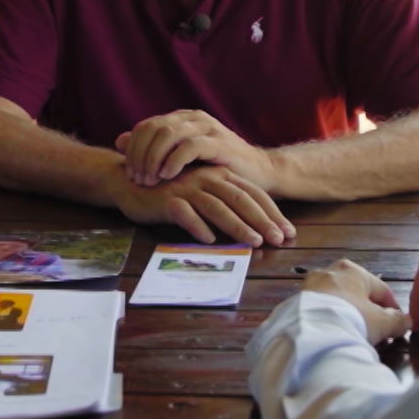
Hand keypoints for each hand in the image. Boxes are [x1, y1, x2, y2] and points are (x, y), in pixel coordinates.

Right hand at [114, 164, 295, 246]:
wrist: (130, 181)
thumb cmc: (171, 192)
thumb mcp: (201, 196)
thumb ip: (224, 208)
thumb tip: (253, 232)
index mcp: (218, 176)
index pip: (252, 194)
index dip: (272, 213)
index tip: (288, 233)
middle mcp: (206, 179)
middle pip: (240, 199)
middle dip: (263, 221)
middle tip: (279, 240)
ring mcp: (186, 188)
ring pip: (217, 207)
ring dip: (237, 225)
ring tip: (254, 242)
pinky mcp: (166, 200)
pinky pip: (184, 213)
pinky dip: (197, 226)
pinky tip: (209, 239)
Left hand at [115, 110, 275, 188]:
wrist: (258, 174)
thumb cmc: (216, 168)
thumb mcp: (180, 159)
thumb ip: (151, 148)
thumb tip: (119, 140)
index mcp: (181, 119)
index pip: (146, 126)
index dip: (133, 149)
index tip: (129, 173)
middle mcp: (192, 118)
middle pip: (153, 129)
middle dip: (140, 155)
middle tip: (137, 179)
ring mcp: (207, 127)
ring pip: (167, 134)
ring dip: (153, 158)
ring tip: (149, 180)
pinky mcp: (219, 142)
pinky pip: (189, 146)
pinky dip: (173, 161)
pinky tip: (166, 176)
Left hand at [303, 259, 408, 342]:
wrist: (312, 332)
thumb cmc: (352, 319)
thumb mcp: (382, 323)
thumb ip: (397, 321)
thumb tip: (405, 321)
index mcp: (353, 270)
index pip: (382, 289)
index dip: (393, 308)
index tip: (397, 324)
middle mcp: (330, 271)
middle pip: (358, 293)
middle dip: (368, 311)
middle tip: (376, 331)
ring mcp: (311, 284)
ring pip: (338, 300)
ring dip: (349, 314)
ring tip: (355, 333)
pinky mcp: (297, 300)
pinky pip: (322, 308)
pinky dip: (331, 317)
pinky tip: (335, 331)